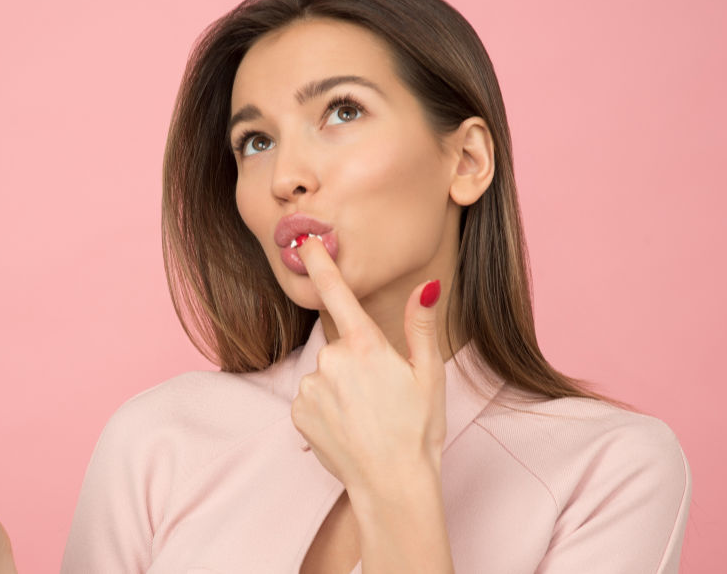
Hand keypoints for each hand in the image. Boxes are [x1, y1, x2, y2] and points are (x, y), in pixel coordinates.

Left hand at [290, 235, 447, 493]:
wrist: (392, 484)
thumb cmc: (418, 430)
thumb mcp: (429, 375)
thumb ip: (419, 326)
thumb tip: (427, 286)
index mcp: (367, 346)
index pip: (338, 294)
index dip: (320, 264)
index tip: (304, 241)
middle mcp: (332, 360)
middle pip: (339, 348)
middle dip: (355, 365)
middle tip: (381, 398)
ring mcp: (311, 387)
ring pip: (324, 375)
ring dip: (340, 390)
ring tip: (365, 418)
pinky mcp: (297, 412)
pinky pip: (311, 400)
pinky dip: (325, 409)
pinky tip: (346, 428)